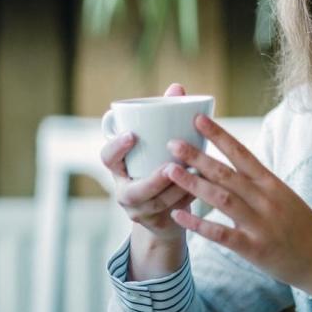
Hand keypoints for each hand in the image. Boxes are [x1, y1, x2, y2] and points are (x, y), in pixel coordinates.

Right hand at [100, 83, 193, 240]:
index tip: (132, 135)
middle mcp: (124, 191)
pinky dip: (188, 200)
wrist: (165, 210)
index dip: (116, 148)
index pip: (107, 158)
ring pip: (156, 204)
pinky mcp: (156, 224)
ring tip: (195, 175)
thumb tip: (177, 88)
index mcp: (119, 168)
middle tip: (170, 166)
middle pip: (132, 191)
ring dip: (177, 190)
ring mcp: (138, 211)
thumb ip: (163, 117)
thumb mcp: (157, 144)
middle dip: (152, 180)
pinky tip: (204, 189)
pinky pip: (172, 214)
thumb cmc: (159, 164)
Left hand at [165, 114, 311, 311]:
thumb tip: (233, 168)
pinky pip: (222, 234)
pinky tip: (178, 215)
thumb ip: (260, 185)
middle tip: (173, 142)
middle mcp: (266, 199)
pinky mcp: (255, 248)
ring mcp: (260, 223)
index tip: (199, 119)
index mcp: (272, 184)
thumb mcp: (285, 197)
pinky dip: (199, 224)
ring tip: (170, 171)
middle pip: (227, 172)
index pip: (242, 153)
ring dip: (194, 183)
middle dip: (198, 156)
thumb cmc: (304, 229)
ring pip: (222, 198)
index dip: (219, 135)